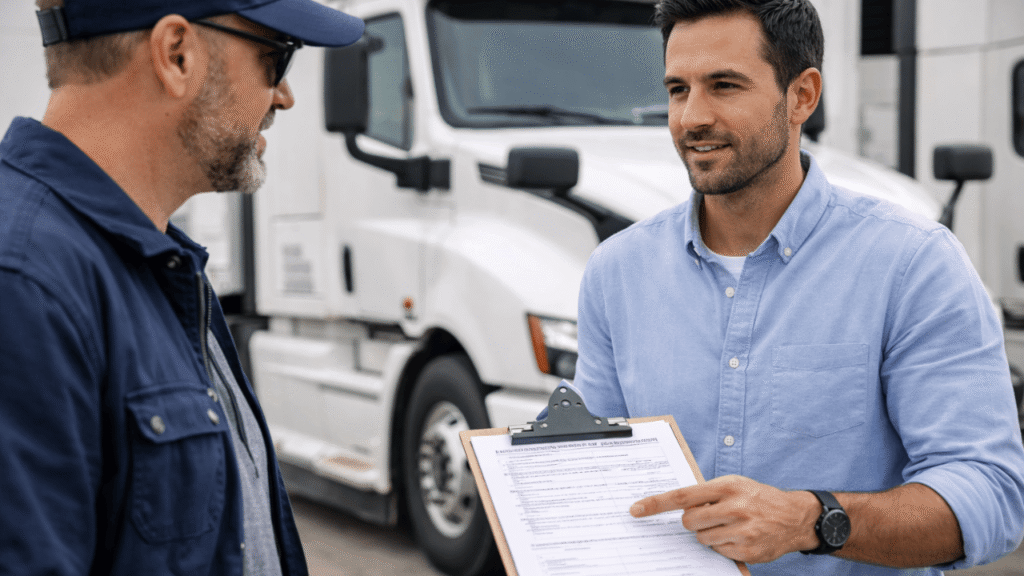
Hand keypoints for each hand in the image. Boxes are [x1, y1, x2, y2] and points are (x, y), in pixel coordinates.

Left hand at [630, 475, 819, 563]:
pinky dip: (723, 546)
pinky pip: (718, 552)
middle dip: (693, 522)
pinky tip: (740, 536)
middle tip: (711, 517)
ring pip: (702, 538)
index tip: (636, 509)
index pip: (683, 496)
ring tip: (730, 525)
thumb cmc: (758, 498)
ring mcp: (742, 530)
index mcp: (727, 486)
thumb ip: (707, 494)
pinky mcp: (748, 550)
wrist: (796, 517)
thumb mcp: (735, 485)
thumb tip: (676, 506)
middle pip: (689, 522)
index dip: (656, 503)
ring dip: (709, 534)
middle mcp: (735, 507)